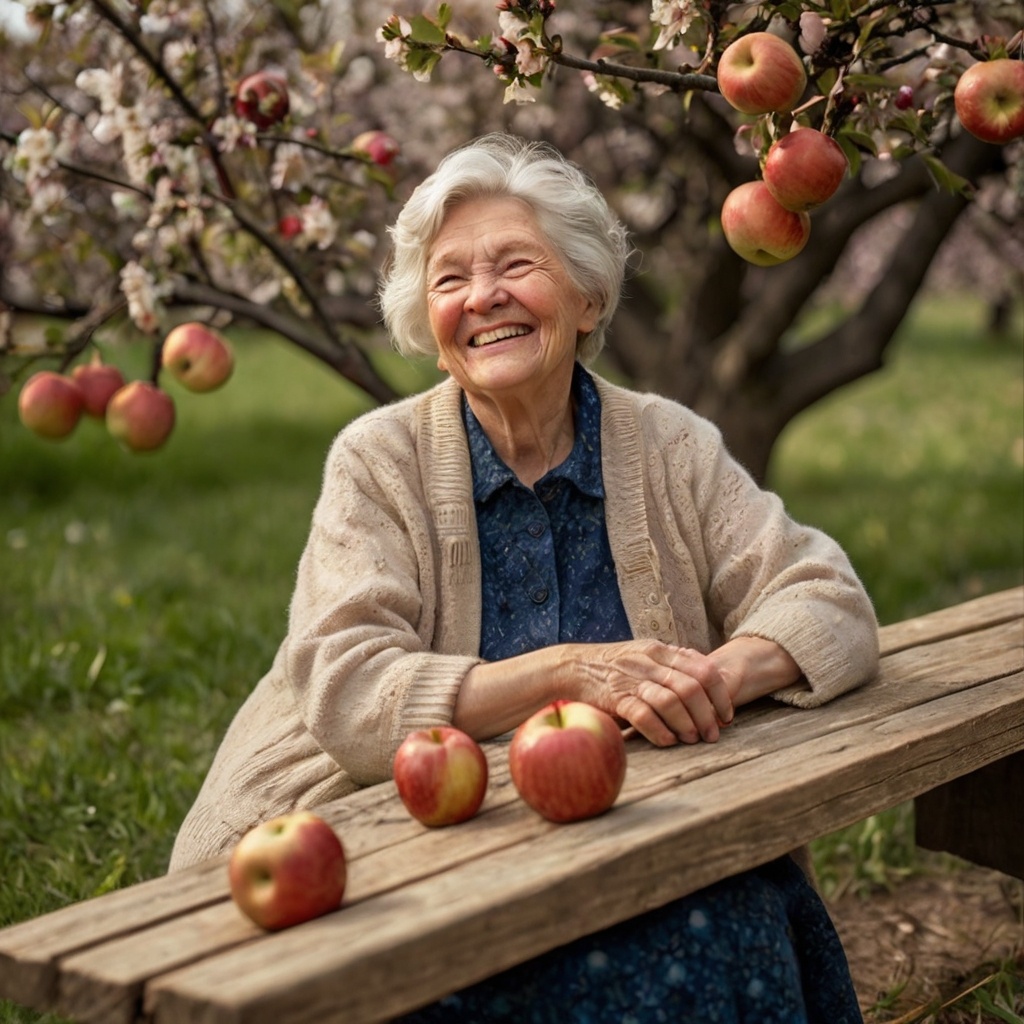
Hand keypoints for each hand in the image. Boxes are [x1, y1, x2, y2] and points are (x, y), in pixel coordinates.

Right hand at [569, 640, 734, 746]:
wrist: (572, 667)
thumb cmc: (614, 667)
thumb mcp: (644, 656)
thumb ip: (671, 664)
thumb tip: (705, 681)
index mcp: (660, 650)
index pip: (704, 669)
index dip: (720, 694)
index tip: (726, 714)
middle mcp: (649, 662)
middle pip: (692, 687)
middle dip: (708, 714)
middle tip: (713, 734)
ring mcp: (632, 679)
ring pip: (671, 701)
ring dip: (687, 724)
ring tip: (692, 739)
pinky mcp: (615, 697)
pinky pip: (643, 715)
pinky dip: (660, 731)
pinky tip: (668, 741)